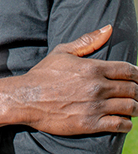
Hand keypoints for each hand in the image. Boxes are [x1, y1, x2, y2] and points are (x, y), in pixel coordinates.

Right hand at [0, 25, 137, 134]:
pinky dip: (126, 123)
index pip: (128, 70)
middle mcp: (97, 87)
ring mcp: (95, 106)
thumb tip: (109, 28)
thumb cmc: (43, 74)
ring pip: (131, 108)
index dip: (137, 74)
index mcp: (92, 68)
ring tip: (132, 106)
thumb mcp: (62, 52)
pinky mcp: (91, 124)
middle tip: (136, 93)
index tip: (137, 77)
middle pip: (133, 89)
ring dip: (135, 107)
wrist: (26, 98)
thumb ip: (88, 41)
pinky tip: (122, 120)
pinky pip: (120, 125)